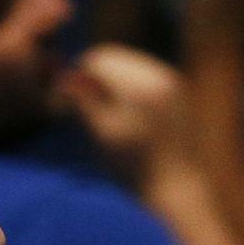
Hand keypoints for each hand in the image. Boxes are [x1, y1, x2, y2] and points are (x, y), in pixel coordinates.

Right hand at [57, 43, 192, 182]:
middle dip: (96, 74)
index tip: (67, 96)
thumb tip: (63, 76)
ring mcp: (174, 82)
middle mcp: (160, 75)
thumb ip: (82, 100)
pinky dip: (131, 86)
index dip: (79, 73)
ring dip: (113, 79)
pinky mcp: (180, 92)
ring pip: (131, 64)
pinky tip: (127, 113)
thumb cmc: (132, 167)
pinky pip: (147, 75)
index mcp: (140, 85)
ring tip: (104, 110)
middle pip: (117, 56)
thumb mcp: (101, 133)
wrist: (176, 188)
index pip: (101, 58)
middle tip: (82, 103)